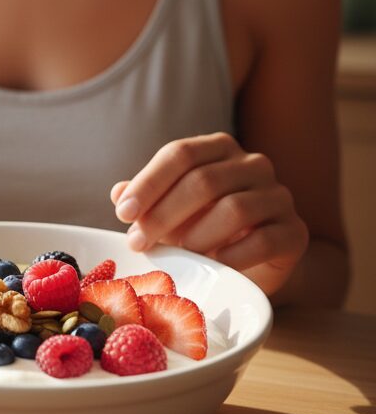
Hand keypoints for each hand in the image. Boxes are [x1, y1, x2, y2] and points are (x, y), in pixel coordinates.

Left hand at [111, 132, 309, 296]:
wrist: (254, 261)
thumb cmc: (203, 227)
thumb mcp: (171, 209)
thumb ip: (147, 198)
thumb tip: (118, 193)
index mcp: (219, 149)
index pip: (180, 154)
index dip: (149, 183)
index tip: (123, 212)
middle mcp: (253, 164)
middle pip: (204, 180)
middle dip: (164, 214)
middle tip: (138, 241)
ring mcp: (279, 196)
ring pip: (235, 209)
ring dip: (196, 235)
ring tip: (176, 254)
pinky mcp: (294, 232)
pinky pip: (265, 240)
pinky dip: (233, 255)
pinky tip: (213, 264)